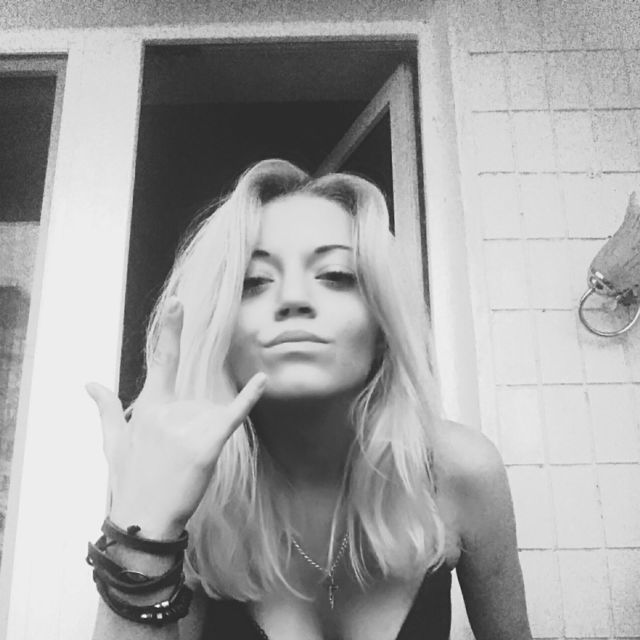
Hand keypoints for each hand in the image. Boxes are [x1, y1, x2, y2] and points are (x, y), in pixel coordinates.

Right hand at [86, 297, 265, 538]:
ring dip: (202, 442)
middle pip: (195, 399)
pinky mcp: (206, 445)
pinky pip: (232, 416)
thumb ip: (106, 408)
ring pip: (210, 416)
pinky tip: (263, 379)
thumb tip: (90, 382)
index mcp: (148, 407)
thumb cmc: (129, 480)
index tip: (179, 303)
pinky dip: (249, 397)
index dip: (171, 329)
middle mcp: (167, 411)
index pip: (162, 360)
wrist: (142, 522)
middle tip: (171, 453)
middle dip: (188, 423)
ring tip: (179, 472)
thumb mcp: (113, 442)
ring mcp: (186, 428)